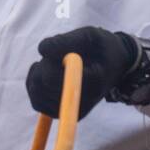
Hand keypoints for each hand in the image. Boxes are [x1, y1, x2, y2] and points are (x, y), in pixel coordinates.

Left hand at [24, 26, 138, 119]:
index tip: (60, 50)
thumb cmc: (100, 48)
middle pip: (42, 84)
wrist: (114, 65)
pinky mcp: (62, 114)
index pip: (53, 76)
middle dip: (44, 65)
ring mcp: (70, 110)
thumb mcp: (90, 36)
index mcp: (92, 81)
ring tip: (54, 65)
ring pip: (36, 93)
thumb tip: (42, 49)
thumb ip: (67, 40)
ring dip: (38, 74)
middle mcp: (82, 101)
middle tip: (59, 57)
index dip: (49, 60)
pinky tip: (46, 74)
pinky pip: (37, 102)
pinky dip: (35, 85)